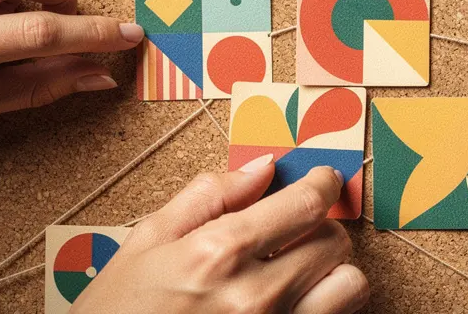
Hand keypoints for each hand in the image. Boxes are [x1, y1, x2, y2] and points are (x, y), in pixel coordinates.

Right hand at [74, 162, 369, 313]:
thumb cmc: (118, 312)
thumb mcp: (146, 242)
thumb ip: (208, 196)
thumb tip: (261, 167)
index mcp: (218, 253)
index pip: (307, 203)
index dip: (323, 182)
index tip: (322, 179)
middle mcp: (255, 295)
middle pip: (334, 242)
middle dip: (320, 228)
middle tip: (296, 231)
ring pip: (349, 286)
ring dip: (333, 272)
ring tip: (302, 271)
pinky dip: (324, 306)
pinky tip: (296, 302)